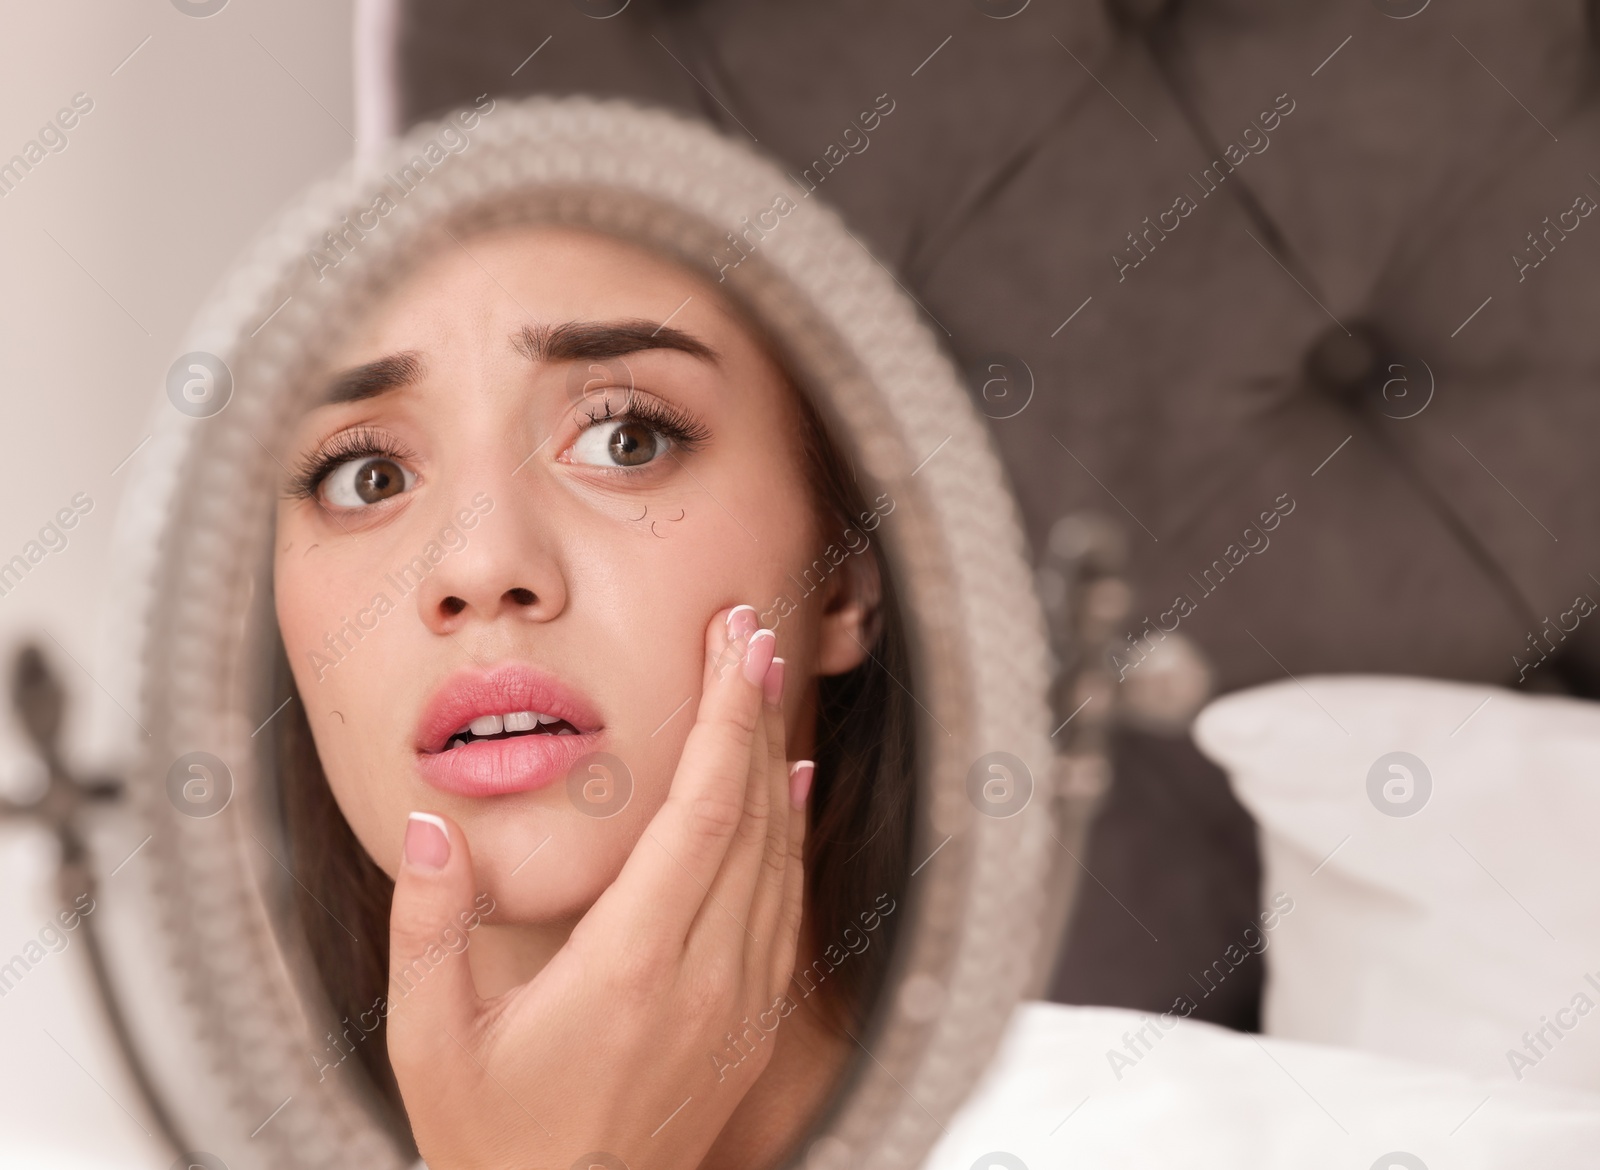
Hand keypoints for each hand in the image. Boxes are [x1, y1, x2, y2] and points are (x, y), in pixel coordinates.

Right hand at [385, 605, 813, 1169]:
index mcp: (628, 970)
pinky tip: (787, 784)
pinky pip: (785, 906)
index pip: (700, 817)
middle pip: (751, 819)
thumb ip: (426, 926)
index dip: (724, 720)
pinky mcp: (749, 1022)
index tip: (732, 645)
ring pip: (778, 857)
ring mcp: (738, 1004)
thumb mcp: (429, 1039)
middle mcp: (703, 980)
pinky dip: (789, 834)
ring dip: (773, 760)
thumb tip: (429, 824)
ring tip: (764, 680)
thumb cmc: (494, 1138)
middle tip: (753, 630)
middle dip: (754, 713)